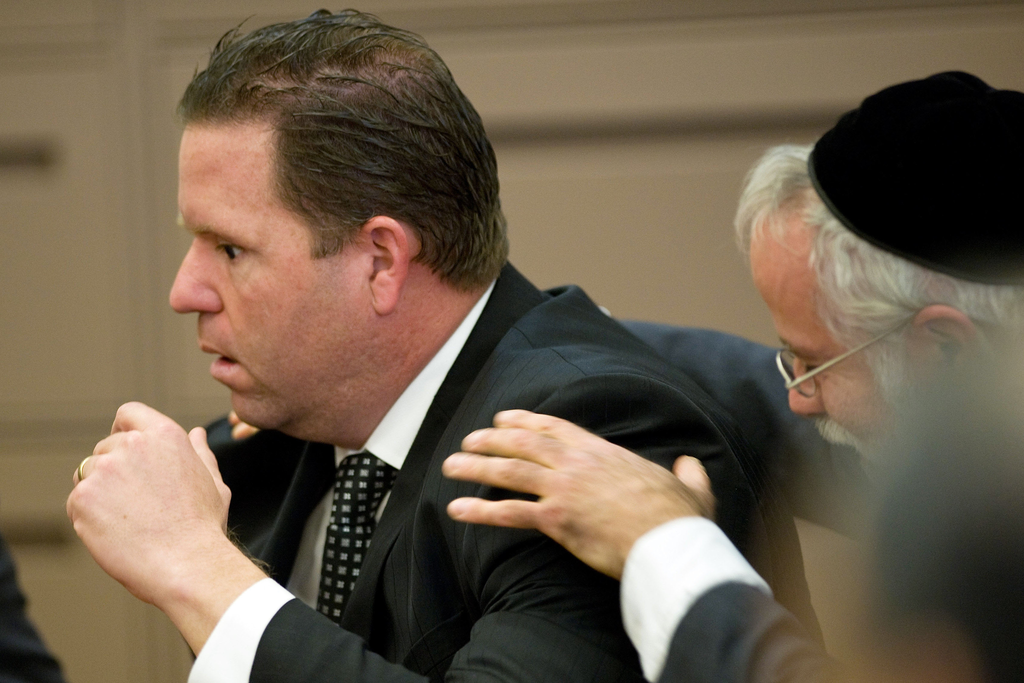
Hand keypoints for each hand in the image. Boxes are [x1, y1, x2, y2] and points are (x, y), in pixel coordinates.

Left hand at [67, 402, 265, 652]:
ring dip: (100, 493)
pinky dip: (90, 517)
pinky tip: (116, 532)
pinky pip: (77, 502)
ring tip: (128, 520)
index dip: (124, 430)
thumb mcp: (213, 481)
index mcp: (165, 434)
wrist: (187, 564)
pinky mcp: (83, 498)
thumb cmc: (203, 527)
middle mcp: (131, 444)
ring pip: (87, 474)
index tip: (127, 451)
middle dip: (114, 470)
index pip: (128, 413)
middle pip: (105, 448)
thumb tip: (196, 433)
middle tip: (136, 503)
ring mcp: (104, 470)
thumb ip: (200, 452)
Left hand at [443, 410, 714, 578]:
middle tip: (468, 439)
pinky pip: (510, 512)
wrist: (672, 543)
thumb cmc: (681, 521)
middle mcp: (578, 464)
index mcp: (604, 453)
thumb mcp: (691, 490)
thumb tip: (690, 465)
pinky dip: (480, 510)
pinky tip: (457, 510)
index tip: (505, 417)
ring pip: (510, 470)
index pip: (557, 427)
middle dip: (492, 438)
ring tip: (451, 465)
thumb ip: (687, 474)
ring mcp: (565, 490)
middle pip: (525, 443)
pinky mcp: (558, 520)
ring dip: (476, 466)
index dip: (526, 420)